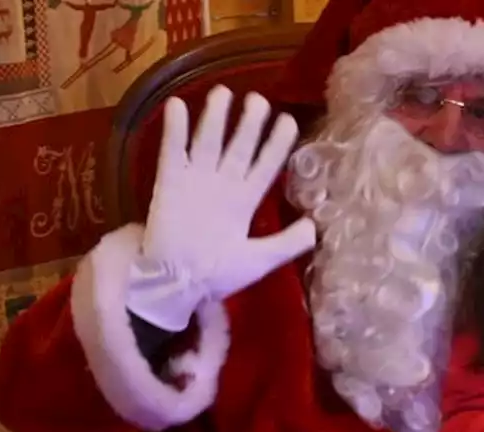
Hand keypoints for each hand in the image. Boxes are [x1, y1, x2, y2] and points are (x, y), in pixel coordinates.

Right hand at [128, 86, 316, 330]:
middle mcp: (223, 184)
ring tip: (223, 92)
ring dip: (215, 117)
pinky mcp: (169, 182)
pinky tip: (178, 105)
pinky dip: (174, 129)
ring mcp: (195, 179)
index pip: (265, 165)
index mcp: (245, 200)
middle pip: (239, 146)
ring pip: (208, 141)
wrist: (175, 285)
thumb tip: (314, 228)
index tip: (288, 120)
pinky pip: (172, 150)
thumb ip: (286, 244)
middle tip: (258, 99)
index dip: (277, 144)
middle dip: (249, 123)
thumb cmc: (216, 275)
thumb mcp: (258, 261)